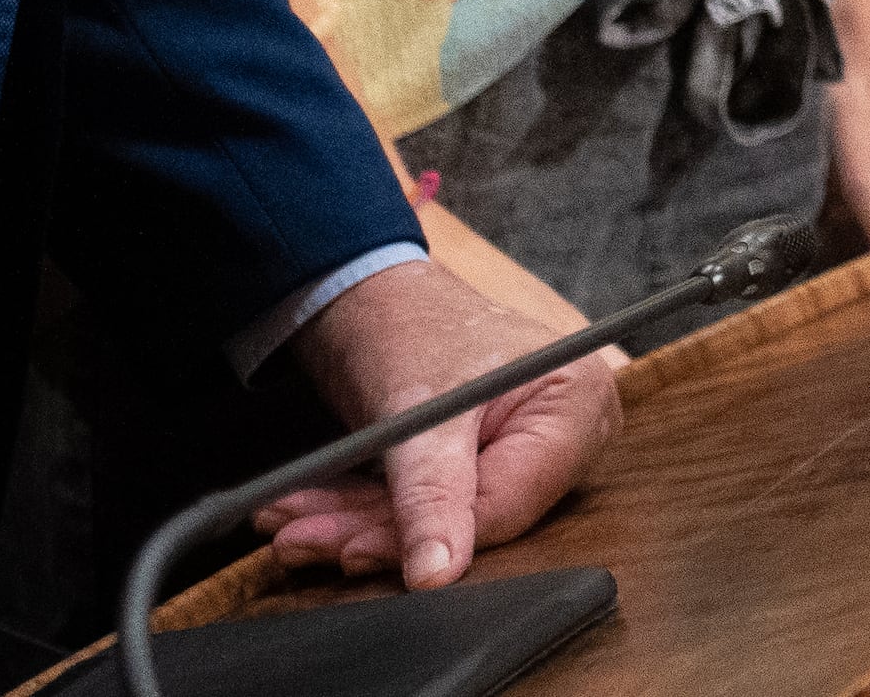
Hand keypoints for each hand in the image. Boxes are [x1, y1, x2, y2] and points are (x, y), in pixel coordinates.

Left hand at [258, 257, 617, 590]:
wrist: (374, 294)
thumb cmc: (413, 324)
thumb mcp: (419, 411)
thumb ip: (432, 497)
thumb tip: (435, 575)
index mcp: (578, 406)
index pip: (507, 502)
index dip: (430, 535)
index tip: (352, 550)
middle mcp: (566, 434)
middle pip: (471, 518)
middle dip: (375, 529)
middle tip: (301, 535)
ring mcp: (527, 452)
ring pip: (441, 521)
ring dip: (358, 525)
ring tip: (292, 524)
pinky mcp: (483, 468)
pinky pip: (428, 510)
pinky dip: (367, 512)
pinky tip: (313, 515)